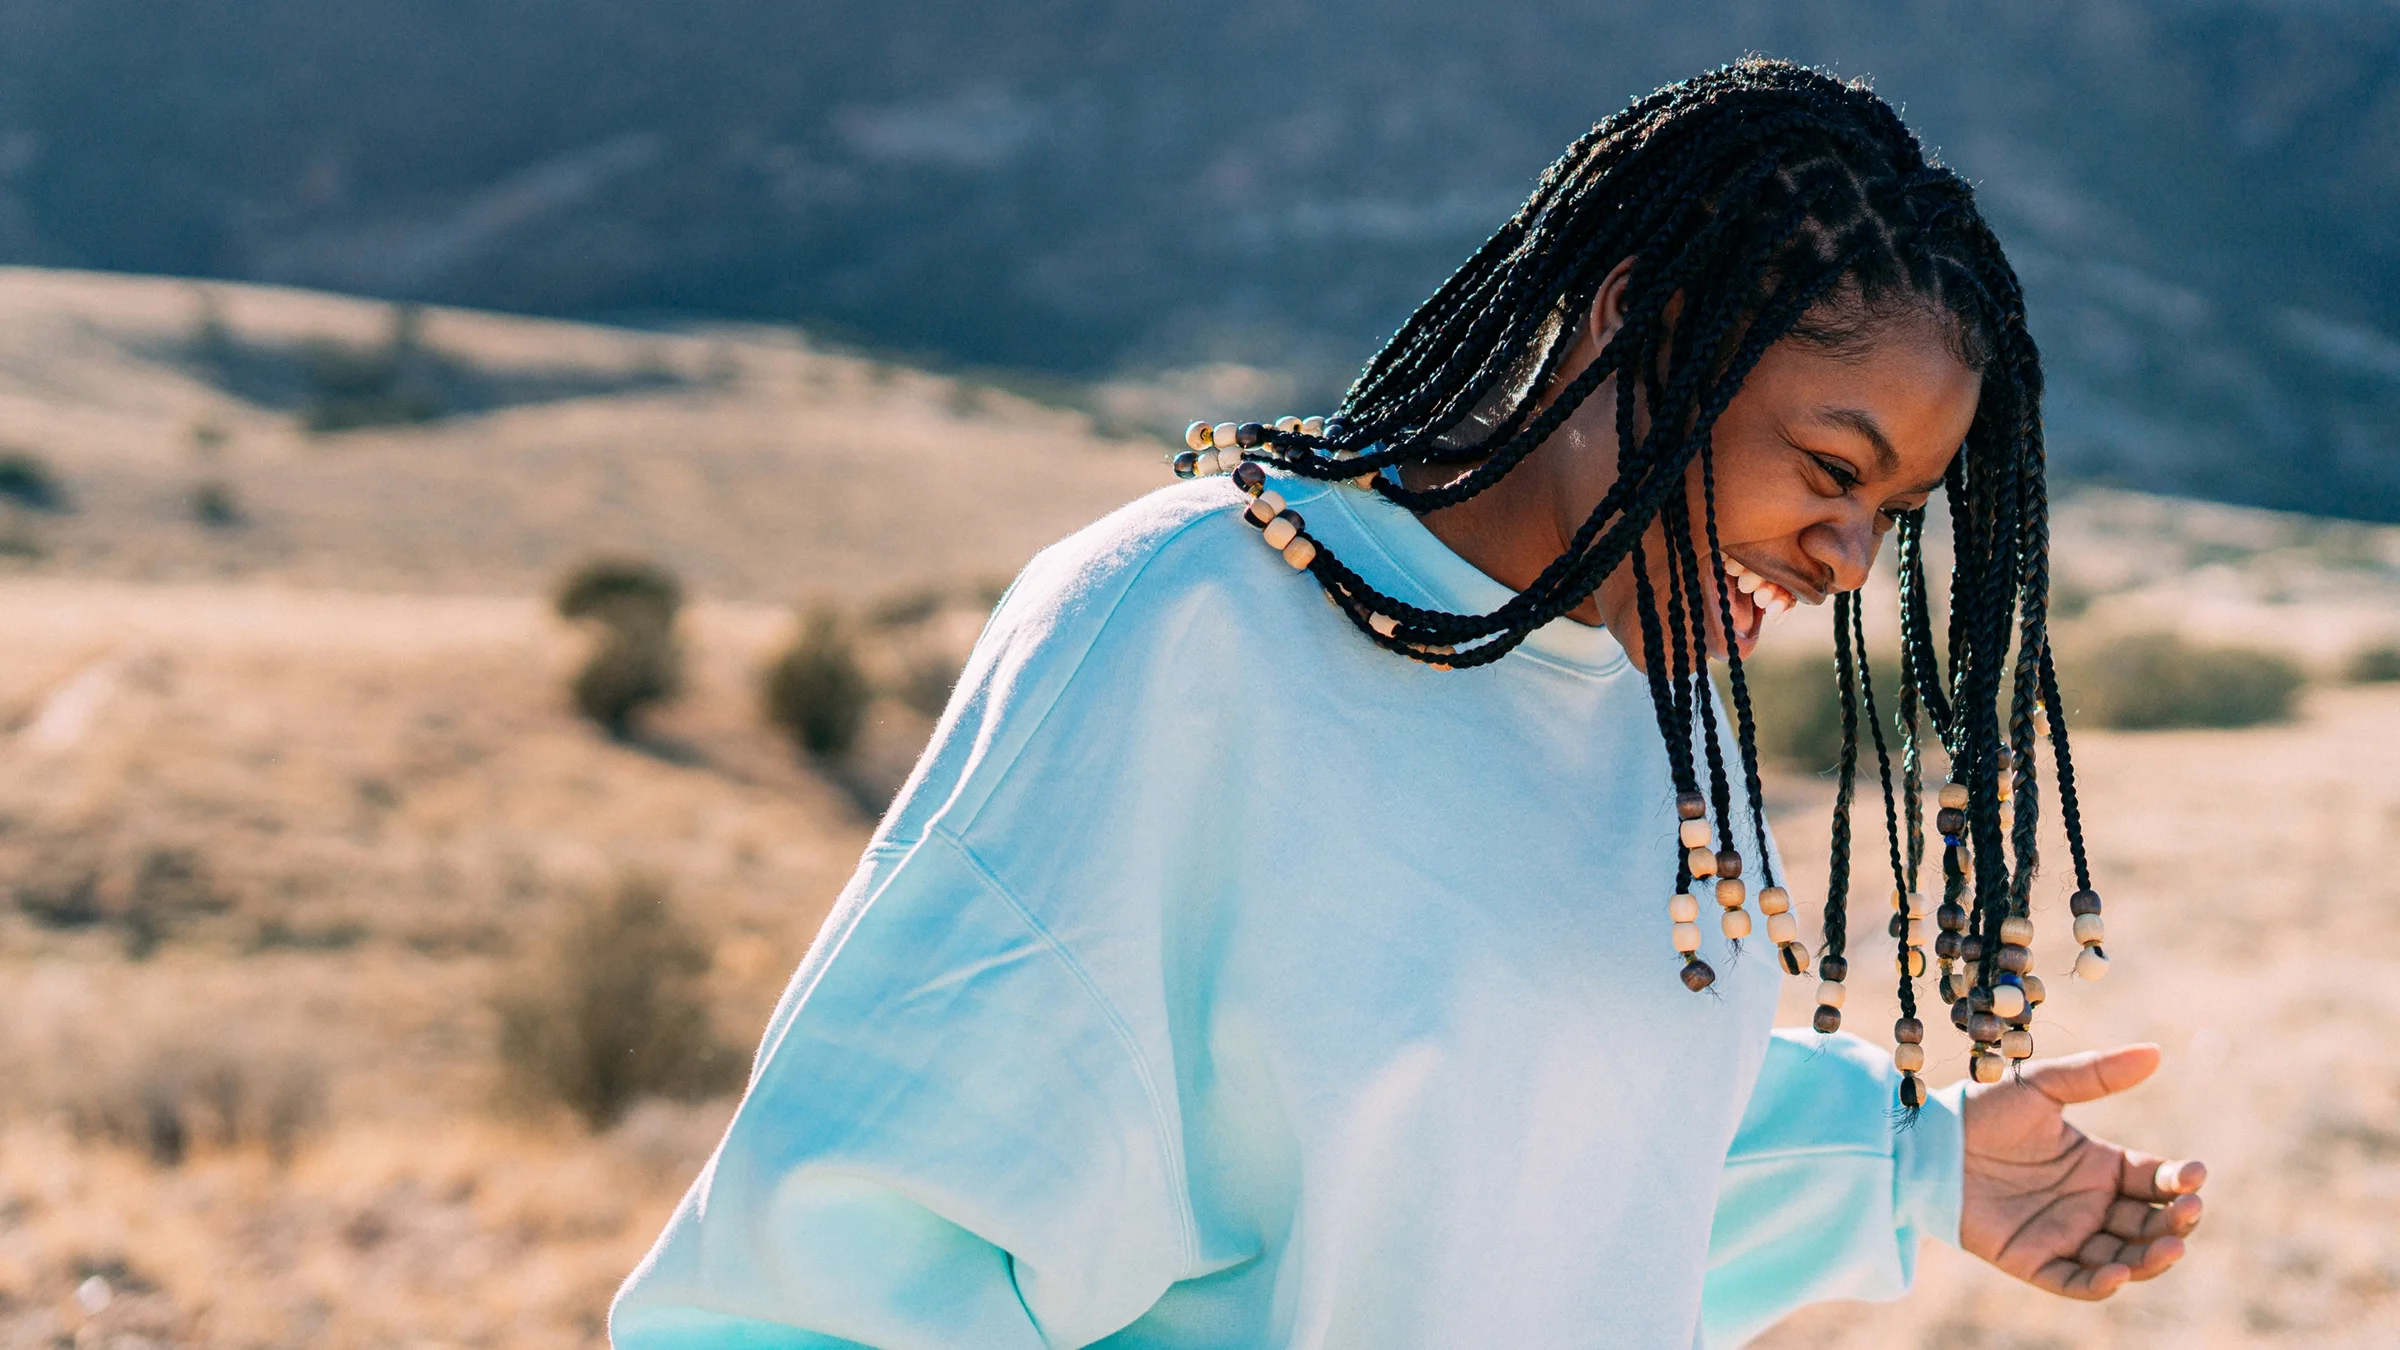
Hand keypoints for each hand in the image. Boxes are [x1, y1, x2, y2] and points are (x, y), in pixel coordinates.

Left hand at [1959, 1043, 2206, 1298]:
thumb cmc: (1983, 1110)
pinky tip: (2120, 1273)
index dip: (2180, 1181)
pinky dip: (2100, 1284)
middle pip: (2149, 1223)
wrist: (1927, 1141)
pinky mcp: (2033, 1260)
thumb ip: (2096, 1074)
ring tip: (2170, 1246)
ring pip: (2123, 1258)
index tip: (2197, 1174)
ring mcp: (2064, 1235)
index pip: (2155, 1180)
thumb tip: (2155, 1053)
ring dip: (2151, 1258)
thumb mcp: (2042, 1086)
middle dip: (2176, 1221)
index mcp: (2099, 1166)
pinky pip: (2074, 1281)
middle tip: (2191, 1210)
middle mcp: (2089, 1205)